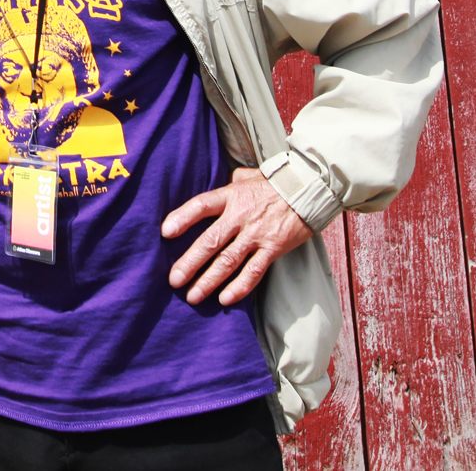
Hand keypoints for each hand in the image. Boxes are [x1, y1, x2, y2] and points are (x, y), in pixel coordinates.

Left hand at [162, 166, 311, 305]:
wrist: (309, 190)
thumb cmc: (274, 183)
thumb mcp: (247, 177)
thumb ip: (229, 184)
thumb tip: (218, 185)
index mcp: (231, 196)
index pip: (201, 206)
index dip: (182, 218)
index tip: (165, 232)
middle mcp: (240, 216)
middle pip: (210, 241)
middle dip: (190, 263)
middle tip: (174, 281)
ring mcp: (257, 234)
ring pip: (228, 261)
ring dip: (209, 281)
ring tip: (193, 296)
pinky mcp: (273, 249)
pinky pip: (254, 272)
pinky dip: (239, 287)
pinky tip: (224, 299)